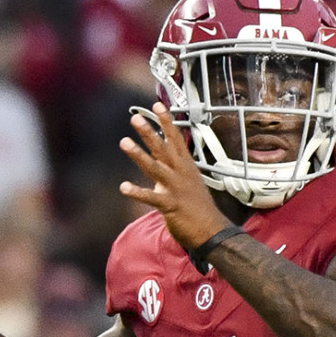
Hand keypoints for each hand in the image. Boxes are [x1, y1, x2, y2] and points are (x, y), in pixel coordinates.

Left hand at [119, 102, 231, 249]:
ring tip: (124, 142)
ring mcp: (175, 188)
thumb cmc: (199, 208)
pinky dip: (137, 192)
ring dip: (139, 154)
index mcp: (186, 167)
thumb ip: (175, 169)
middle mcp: (181, 173)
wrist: (212, 231)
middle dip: (149, 132)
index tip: (157, 105)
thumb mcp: (190, 182)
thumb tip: (165, 159)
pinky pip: (151, 197)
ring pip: (155, 167)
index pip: (176, 139)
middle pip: (163, 149)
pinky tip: (124, 187)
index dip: (166, 122)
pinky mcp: (170, 205)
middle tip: (135, 118)